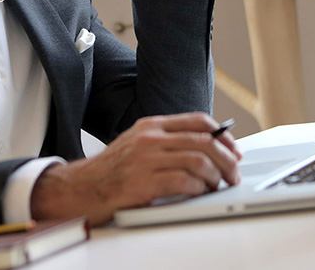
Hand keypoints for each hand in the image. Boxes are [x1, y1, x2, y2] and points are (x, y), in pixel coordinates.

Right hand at [29, 113, 241, 224]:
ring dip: (216, 176)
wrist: (80, 188)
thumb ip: (167, 141)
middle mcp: (150, 138)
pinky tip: (199, 193)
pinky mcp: (143, 182)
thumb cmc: (112, 170)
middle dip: (227, 159)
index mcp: (151, 125)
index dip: (223, 135)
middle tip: (233, 173)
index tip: (233, 149)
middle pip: (204, 141)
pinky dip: (198, 188)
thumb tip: (206, 147)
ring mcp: (146, 159)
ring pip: (198, 161)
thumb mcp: (138, 144)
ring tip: (218, 186)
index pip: (198, 120)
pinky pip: (184, 182)